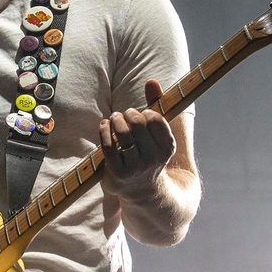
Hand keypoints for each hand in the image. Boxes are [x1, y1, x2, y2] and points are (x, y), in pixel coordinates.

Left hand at [99, 79, 175, 198]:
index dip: (146, 112)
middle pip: (138, 123)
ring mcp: (134, 166)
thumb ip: (156, 105)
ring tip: (114, 118)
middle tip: (125, 114)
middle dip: (129, 113)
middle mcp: (153, 158)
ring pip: (123, 132)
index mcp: (167, 148)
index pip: (155, 119)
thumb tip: (151, 81)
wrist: (141, 190)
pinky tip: (105, 125)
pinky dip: (104, 129)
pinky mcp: (117, 172)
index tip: (141, 115)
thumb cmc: (147, 153)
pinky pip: (108, 144)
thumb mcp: (157, 134)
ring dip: (115, 119)